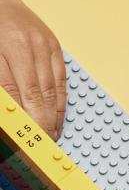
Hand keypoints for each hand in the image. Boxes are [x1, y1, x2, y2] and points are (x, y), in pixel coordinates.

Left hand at [0, 0, 65, 136]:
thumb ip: (0, 83)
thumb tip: (11, 110)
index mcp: (6, 46)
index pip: (16, 92)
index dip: (23, 118)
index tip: (25, 137)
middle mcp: (28, 46)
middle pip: (37, 94)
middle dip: (41, 122)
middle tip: (41, 143)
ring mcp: (44, 46)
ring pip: (52, 90)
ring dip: (53, 116)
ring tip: (51, 135)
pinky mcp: (55, 47)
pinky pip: (61, 80)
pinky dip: (60, 101)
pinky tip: (57, 116)